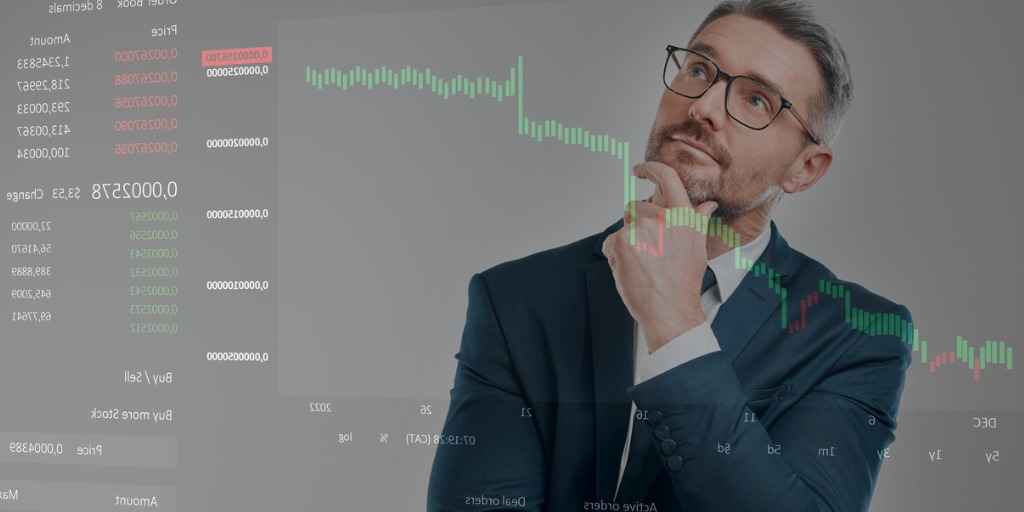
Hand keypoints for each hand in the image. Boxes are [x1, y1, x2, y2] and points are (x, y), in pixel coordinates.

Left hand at [601, 162, 718, 351]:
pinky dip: (615, 257)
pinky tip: (631, 271)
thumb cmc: (683, 282)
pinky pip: (610, 243)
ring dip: (626, 243)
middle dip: (634, 225)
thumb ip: (697, 221)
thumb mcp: (697, 248)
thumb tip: (709, 205)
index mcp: (684, 216)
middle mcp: (664, 218)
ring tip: (642, 265)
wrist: (670, 310)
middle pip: (634, 207)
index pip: (668, 179)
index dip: (651, 169)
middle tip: (647, 253)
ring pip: (622, 227)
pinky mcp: (622, 241)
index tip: (640, 169)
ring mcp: (642, 228)